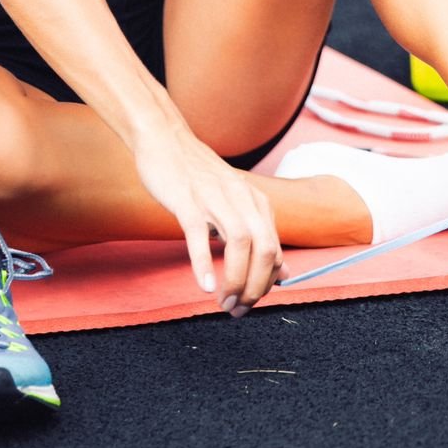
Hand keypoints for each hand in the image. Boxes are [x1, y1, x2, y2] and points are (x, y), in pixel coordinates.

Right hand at [133, 124, 286, 312]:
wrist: (165, 139)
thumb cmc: (197, 177)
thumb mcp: (235, 204)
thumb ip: (258, 235)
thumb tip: (282, 273)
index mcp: (255, 202)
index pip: (274, 251)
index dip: (265, 284)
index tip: (249, 302)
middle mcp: (241, 198)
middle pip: (264, 248)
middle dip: (255, 286)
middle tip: (239, 309)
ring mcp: (214, 197)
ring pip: (240, 242)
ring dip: (236, 278)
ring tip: (225, 302)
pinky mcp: (187, 199)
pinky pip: (198, 233)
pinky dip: (204, 261)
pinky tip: (205, 285)